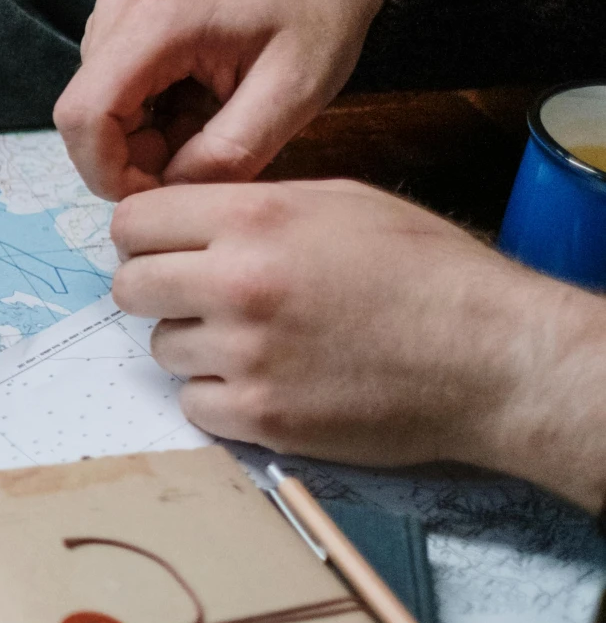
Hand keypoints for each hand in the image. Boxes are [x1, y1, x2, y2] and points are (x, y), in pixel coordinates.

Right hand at [53, 0, 386, 199]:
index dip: (109, 173)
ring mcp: (112, 15)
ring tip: (211, 130)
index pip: (84, 116)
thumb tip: (171, 195)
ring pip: (96, 111)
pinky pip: (110, 94)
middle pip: (84, 117)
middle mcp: (116, 11)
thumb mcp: (292, 95)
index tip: (165, 197)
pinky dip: (146, 122)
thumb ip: (227, 153)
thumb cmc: (319, 19)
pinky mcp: (119, 25)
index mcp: (154, 20)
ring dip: (143, 142)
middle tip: (201, 167)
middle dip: (131, 161)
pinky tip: (197, 110)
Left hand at [111, 179, 605, 510]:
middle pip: (130, 287)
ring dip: (195, 347)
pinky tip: (267, 381)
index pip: (133, 221)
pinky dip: (220, 397)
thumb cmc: (428, 273)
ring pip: (161, 349)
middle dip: (157, 291)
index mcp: (254, 219)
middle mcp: (238, 284)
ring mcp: (246, 355)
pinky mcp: (261, 417)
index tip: (161, 249)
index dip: (144, 236)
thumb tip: (188, 223)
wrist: (493, 358)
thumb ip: (252, 209)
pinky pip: (193, 404)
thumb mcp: (339, 204)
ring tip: (255, 342)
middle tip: (196, 299)